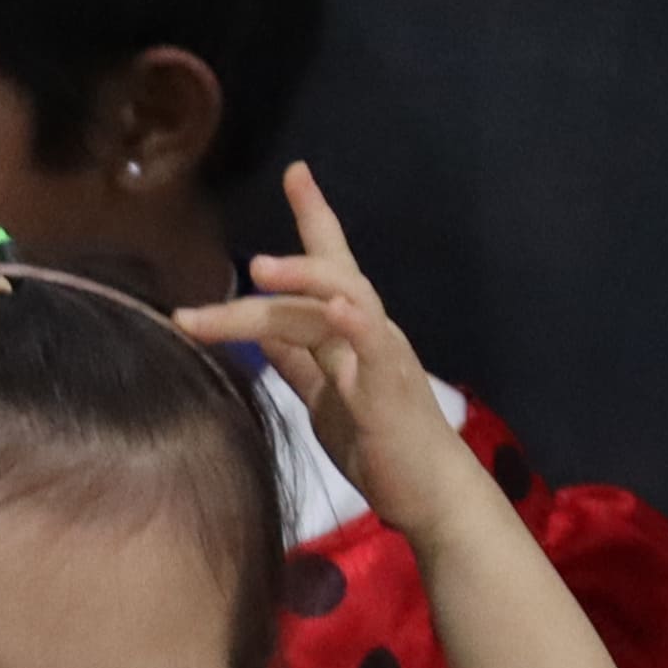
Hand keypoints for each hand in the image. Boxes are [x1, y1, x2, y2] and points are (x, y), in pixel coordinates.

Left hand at [176, 162, 465, 523]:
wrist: (428, 495)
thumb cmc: (377, 446)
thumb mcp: (322, 397)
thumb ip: (296, 363)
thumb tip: (261, 331)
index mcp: (352, 333)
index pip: (330, 266)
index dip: (314, 218)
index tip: (297, 173)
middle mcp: (370, 332)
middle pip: (323, 283)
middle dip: (282, 265)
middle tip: (239, 260)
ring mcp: (383, 357)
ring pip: (342, 303)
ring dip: (303, 282)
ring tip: (261, 269)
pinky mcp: (391, 389)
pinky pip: (375, 347)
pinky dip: (355, 323)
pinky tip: (333, 307)